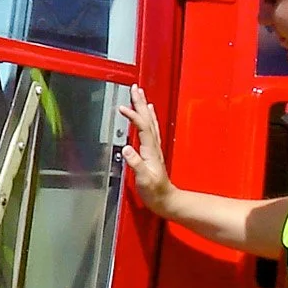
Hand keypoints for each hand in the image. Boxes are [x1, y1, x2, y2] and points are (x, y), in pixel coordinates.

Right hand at [119, 86, 177, 217]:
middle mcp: (153, 146)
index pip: (142, 127)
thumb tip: (126, 149)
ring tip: (140, 95)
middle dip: (140, 103)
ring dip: (144, 107)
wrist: (166, 199)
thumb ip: (136, 164)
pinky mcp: (152, 151)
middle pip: (147, 119)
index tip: (122, 107)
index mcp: (150, 150)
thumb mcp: (144, 179)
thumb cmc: (154, 192)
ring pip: (149, 121)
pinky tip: (148, 113)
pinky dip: (148, 118)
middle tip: (135, 88)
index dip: (133, 116)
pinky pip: (151, 128)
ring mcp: (154, 147)